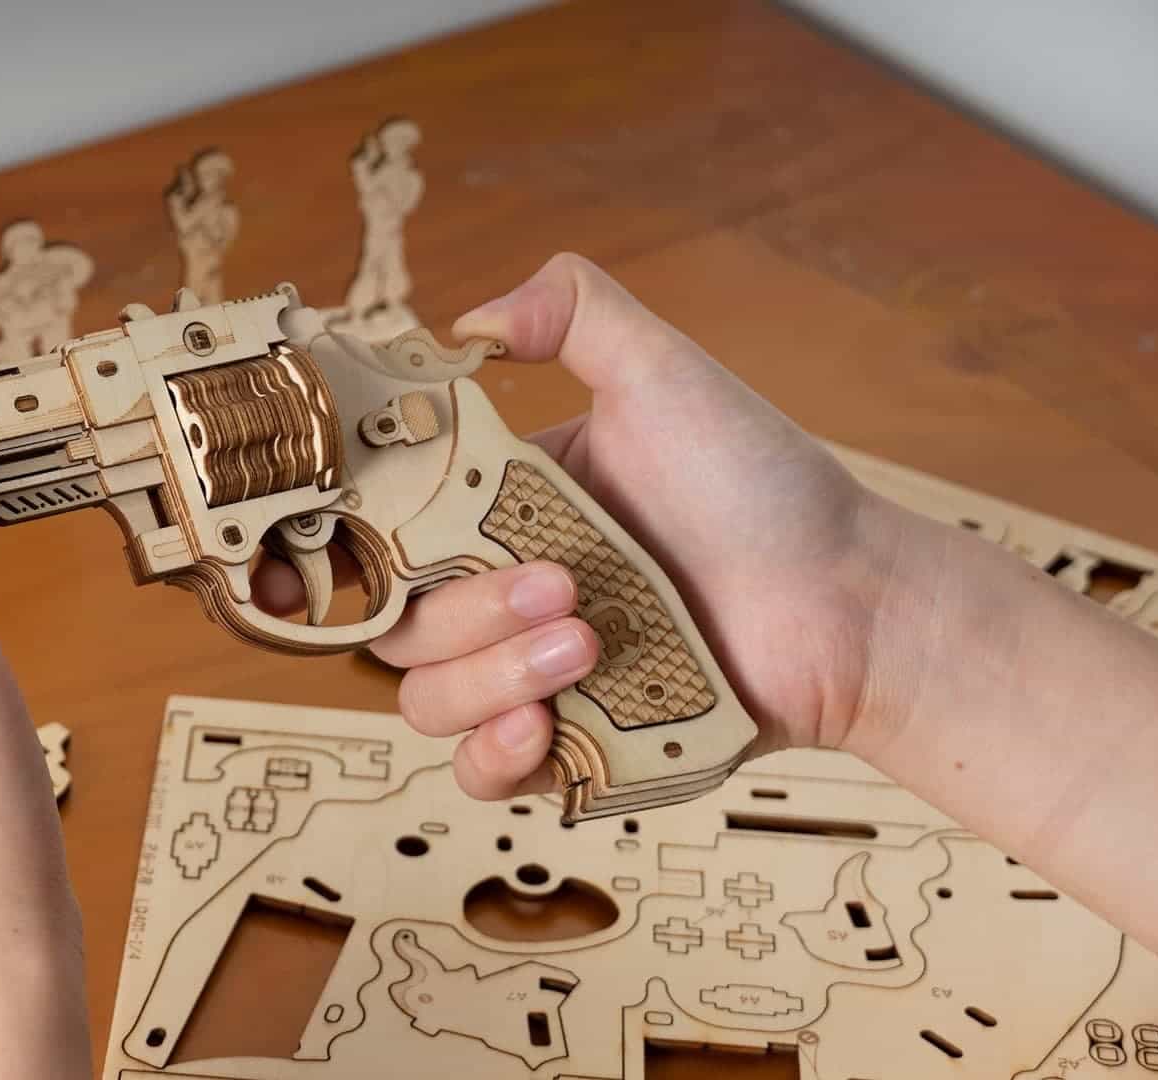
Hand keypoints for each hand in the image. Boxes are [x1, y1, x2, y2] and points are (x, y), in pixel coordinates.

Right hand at [262, 253, 908, 799]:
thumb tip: (469, 317)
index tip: (310, 558)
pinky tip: (543, 728)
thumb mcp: (663, 372)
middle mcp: (498, 593)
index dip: (330, 550)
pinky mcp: (568, 747)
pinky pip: (479, 773)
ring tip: (589, 645)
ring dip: (490, 676)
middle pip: (396, 625)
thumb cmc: (763, 485)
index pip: (380, 534)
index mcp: (499, 508)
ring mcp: (528, 674)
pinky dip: (493, 756)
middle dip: (464, 613)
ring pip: (426, 698)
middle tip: (564, 584)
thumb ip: (574, 311)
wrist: (847, 604)